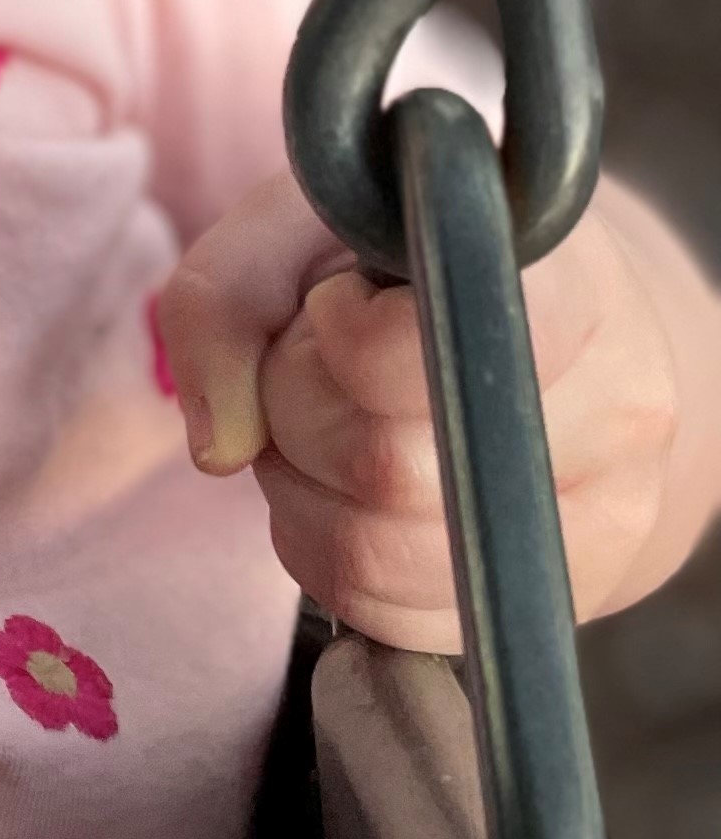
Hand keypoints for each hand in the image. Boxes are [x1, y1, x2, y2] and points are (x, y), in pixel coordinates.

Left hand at [159, 171, 681, 646]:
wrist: (569, 337)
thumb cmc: (419, 266)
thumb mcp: (309, 220)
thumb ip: (228, 292)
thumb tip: (223, 446)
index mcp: (565, 285)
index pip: (414, 355)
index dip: (337, 335)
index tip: (341, 302)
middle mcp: (616, 406)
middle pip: (380, 466)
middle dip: (298, 418)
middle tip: (322, 368)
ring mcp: (605, 516)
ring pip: (376, 556)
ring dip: (305, 496)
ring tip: (333, 428)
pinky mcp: (566, 599)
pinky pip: (395, 618)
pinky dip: (332, 560)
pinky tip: (353, 494)